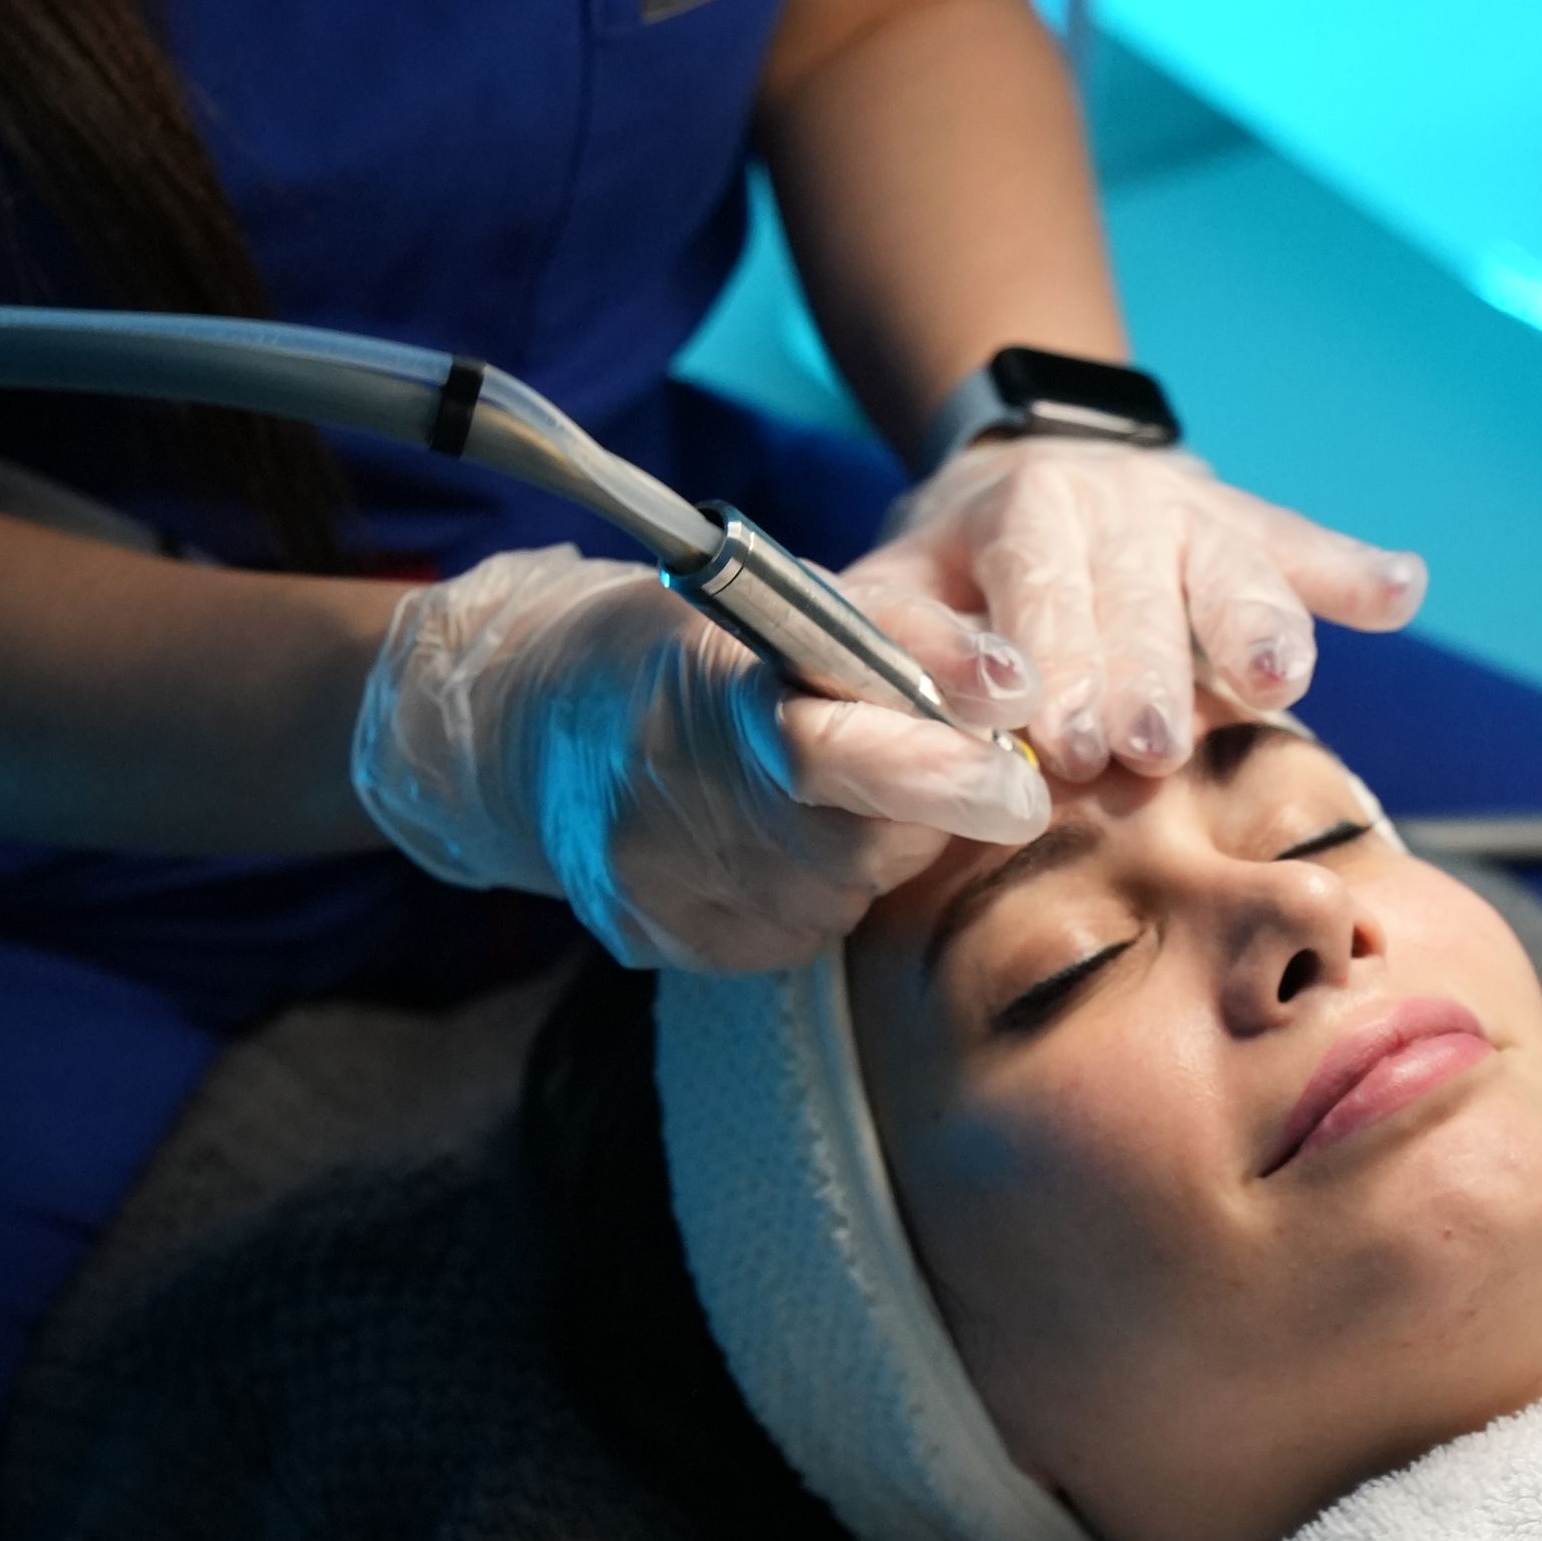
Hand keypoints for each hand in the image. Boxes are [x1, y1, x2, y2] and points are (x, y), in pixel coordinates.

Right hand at [350, 546, 1048, 971]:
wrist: (525, 724)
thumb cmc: (684, 648)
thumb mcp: (785, 598)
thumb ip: (906, 636)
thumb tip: (1017, 689)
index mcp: (689, 688)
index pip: (822, 750)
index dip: (930, 770)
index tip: (1016, 779)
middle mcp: (655, 798)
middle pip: (848, 845)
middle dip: (923, 809)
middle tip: (945, 768)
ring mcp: (650, 885)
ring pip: (834, 897)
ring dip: (870, 850)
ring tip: (831, 794)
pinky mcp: (656, 943)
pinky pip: (792, 934)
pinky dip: (817, 890)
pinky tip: (782, 843)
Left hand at [853, 438, 1426, 780]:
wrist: (1027, 475)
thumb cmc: (952, 574)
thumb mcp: (891, 591)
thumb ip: (895, 646)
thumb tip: (908, 706)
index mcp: (1021, 508)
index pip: (1038, 583)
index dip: (1052, 658)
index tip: (1058, 736)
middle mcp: (1114, 498)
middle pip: (1136, 589)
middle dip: (1145, 670)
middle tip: (1150, 748)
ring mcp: (1192, 510)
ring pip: (1229, 565)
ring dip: (1255, 623)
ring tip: (1279, 681)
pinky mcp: (1252, 525)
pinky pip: (1308, 546)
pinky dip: (1354, 570)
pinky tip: (1400, 591)